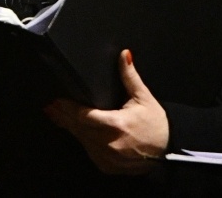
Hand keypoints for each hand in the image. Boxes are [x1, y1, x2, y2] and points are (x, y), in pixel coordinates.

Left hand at [45, 49, 167, 174]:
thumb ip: (129, 77)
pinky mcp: (109, 166)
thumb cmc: (157, 125)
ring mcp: (109, 158)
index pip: (84, 116)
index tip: (56, 100)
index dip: (68, 108)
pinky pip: (89, 152)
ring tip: (57, 116)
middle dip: (64, 116)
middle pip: (79, 128)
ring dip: (70, 128)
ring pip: (82, 141)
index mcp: (117, 125)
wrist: (170, 151)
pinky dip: (83, 141)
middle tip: (50, 107)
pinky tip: (74, 131)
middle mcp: (110, 144)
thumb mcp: (144, 98)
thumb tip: (124, 55)